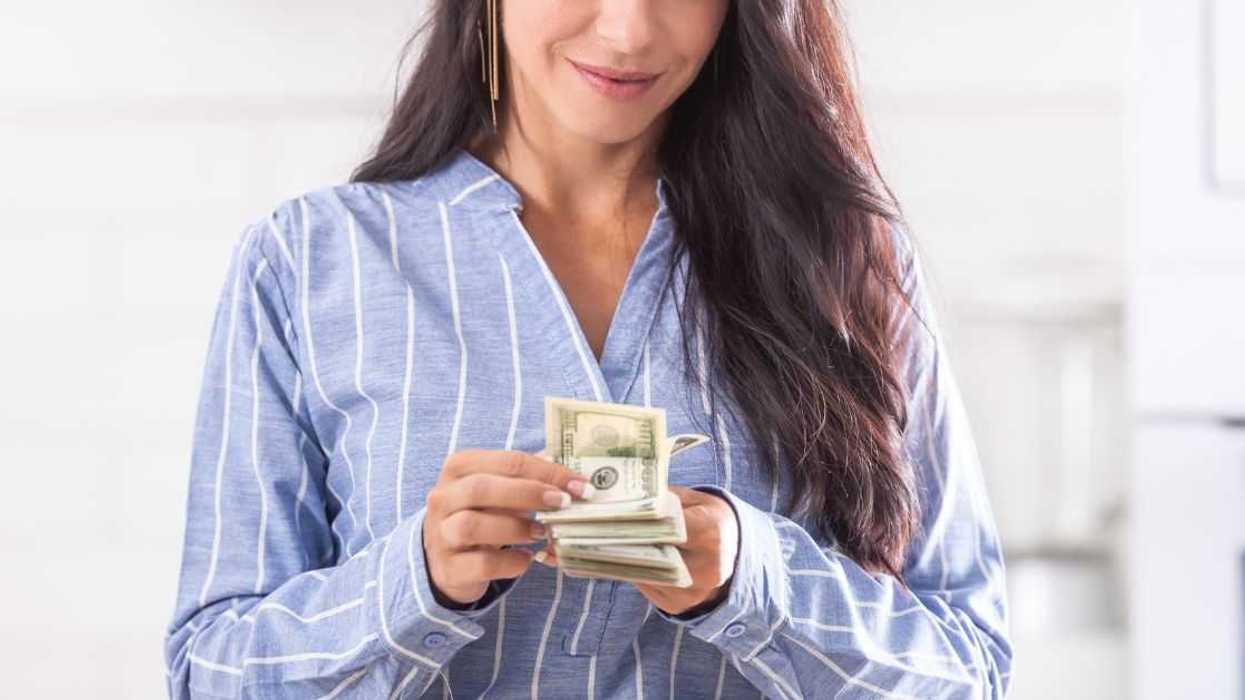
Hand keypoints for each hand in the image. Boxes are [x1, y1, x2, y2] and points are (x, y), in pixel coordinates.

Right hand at [422, 449, 590, 605]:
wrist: (446, 558)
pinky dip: (510, 562)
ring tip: (541, 533)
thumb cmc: (481, 514)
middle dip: (528, 494)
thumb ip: (528, 479)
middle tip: (562, 503)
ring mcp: (441, 534)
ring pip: (472, 526)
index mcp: (458, 468)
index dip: (547, 471)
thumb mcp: (498, 490)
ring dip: (515, 528)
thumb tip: (574, 479)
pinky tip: (526, 559)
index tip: (579, 485)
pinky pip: (481, 564)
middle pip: (481, 488)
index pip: (506, 461)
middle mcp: (443, 498)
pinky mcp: (449, 568)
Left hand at [538, 485, 739, 615]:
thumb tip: (622, 487)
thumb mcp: (699, 500)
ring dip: (600, 557)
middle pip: (644, 550)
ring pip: (635, 571)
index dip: (630, 517)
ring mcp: (689, 591)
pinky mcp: (674, 606)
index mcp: (710, 532)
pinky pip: (637, 585)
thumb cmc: (713, 521)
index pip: (664, 523)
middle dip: (605, 538)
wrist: (737, 561)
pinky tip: (584, 560)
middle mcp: (703, 566)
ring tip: (565, 545)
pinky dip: (613, 570)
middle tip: (568, 528)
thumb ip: (665, 494)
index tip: (596, 508)